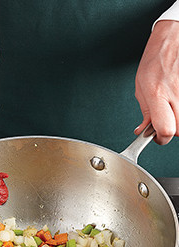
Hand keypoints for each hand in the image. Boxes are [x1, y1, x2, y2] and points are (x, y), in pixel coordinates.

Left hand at [135, 20, 178, 144]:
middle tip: (163, 124)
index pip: (166, 129)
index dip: (160, 138)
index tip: (155, 136)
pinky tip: (175, 104)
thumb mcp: (141, 87)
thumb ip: (145, 112)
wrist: (173, 40)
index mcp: (157, 94)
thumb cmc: (155, 60)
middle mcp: (176, 94)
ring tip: (169, 111)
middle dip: (169, 132)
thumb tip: (144, 130)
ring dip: (177, 122)